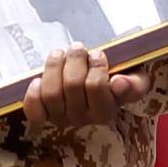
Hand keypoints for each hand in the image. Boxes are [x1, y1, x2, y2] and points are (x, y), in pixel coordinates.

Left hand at [22, 49, 146, 130]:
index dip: (95, 65)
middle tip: (78, 47)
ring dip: (54, 67)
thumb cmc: (114, 79)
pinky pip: (33, 109)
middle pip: (72, 85)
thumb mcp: (134, 79)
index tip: (97, 53)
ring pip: (52, 93)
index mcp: (106, 111)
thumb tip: (119, 83)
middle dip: (74, 60)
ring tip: (60, 54)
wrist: (94, 87)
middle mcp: (83, 119)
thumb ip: (134, 84)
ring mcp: (61, 118)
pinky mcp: (42, 115)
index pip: (96, 87)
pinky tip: (39, 79)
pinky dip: (33, 93)